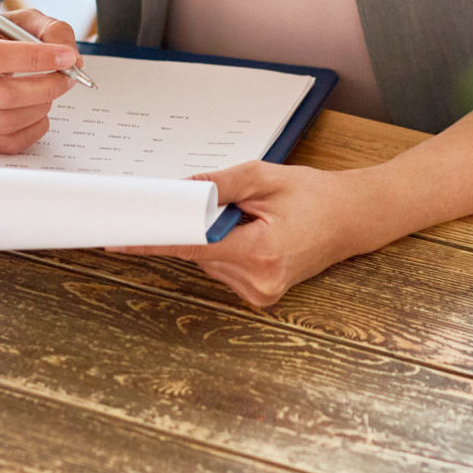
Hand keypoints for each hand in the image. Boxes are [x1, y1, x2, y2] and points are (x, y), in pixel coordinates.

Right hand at [0, 7, 82, 153]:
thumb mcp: (20, 21)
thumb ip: (50, 30)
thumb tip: (72, 59)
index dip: (34, 58)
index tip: (66, 57)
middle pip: (1, 95)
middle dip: (45, 87)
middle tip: (68, 78)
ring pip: (4, 122)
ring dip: (39, 108)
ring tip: (49, 93)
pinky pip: (6, 143)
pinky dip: (33, 130)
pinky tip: (39, 112)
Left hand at [118, 158, 379, 308]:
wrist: (352, 218)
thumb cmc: (314, 195)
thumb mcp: (264, 177)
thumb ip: (218, 185)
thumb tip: (179, 190)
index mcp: (260, 252)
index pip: (192, 246)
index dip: (154, 240)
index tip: (120, 240)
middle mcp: (259, 281)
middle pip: (198, 252)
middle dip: (197, 225)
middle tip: (226, 204)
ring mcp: (261, 293)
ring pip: (208, 260)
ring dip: (215, 237)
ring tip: (254, 219)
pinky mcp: (261, 295)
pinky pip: (222, 267)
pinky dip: (226, 248)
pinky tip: (254, 234)